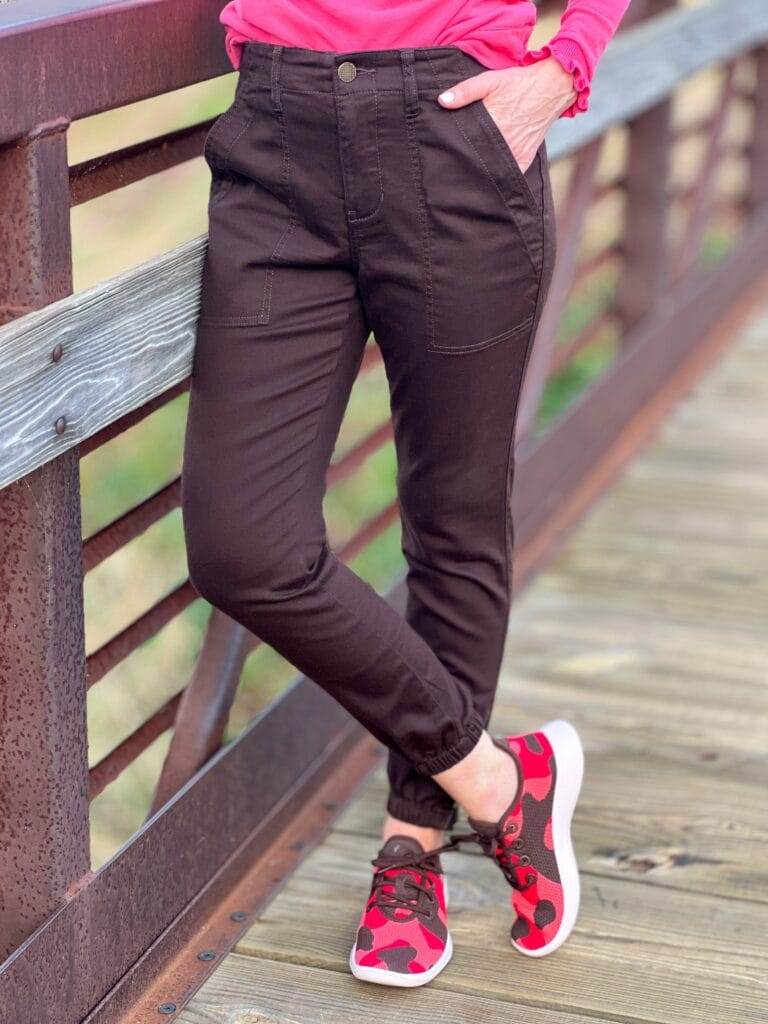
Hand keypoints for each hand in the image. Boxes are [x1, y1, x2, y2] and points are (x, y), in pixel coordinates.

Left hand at [438, 58, 576, 172]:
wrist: (551, 88)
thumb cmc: (518, 84)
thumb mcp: (489, 81)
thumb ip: (465, 91)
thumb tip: (442, 101)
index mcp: (491, 124)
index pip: (466, 143)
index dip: (454, 149)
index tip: (444, 153)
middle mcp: (503, 143)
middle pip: (477, 160)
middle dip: (465, 162)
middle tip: (451, 167)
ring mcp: (514, 154)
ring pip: (491, 171)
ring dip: (480, 171)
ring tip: (466, 174)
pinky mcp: (523, 161)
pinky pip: (508, 176)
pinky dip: (498, 177)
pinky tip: (487, 177)